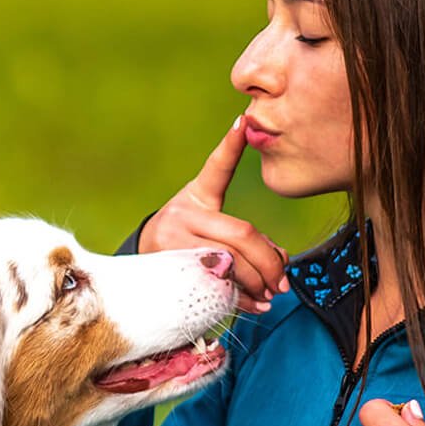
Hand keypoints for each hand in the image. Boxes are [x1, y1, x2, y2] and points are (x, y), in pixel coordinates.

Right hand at [138, 117, 288, 313]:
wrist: (142, 262)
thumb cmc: (184, 239)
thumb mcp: (205, 220)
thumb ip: (244, 235)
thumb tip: (281, 259)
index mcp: (194, 198)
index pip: (216, 170)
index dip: (229, 145)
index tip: (241, 122)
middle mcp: (181, 218)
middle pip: (239, 235)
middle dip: (268, 261)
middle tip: (282, 281)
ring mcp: (174, 247)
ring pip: (230, 264)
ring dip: (258, 282)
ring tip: (272, 294)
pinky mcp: (172, 274)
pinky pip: (216, 289)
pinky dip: (242, 299)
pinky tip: (257, 304)